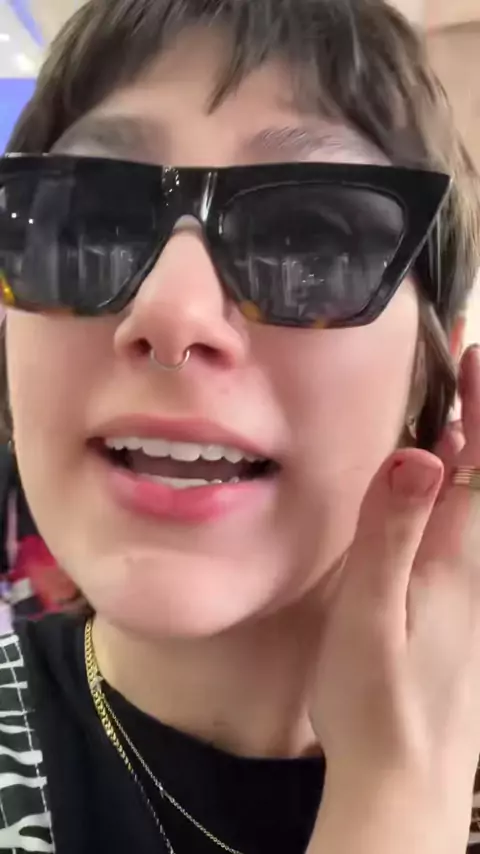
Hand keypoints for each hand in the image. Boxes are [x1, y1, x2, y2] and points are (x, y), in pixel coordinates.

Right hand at [309, 346, 479, 853]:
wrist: (405, 780)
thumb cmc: (376, 701)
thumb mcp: (371, 614)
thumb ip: (393, 533)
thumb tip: (419, 455)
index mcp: (459, 558)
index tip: (476, 352)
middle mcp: (478, 567)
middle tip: (464, 365)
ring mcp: (475, 590)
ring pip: (479, 503)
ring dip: (472, 451)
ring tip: (452, 410)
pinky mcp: (464, 609)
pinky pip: (469, 530)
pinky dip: (460, 490)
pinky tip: (439, 487)